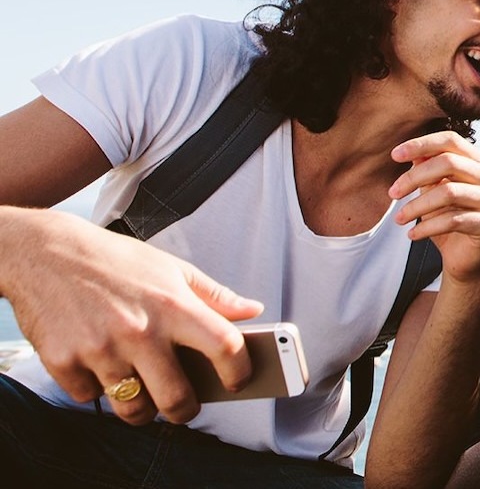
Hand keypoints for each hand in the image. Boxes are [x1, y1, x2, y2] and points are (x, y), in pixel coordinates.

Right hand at [3, 210, 262, 424]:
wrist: (44, 252)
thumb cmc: (113, 261)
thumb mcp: (170, 268)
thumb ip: (214, 294)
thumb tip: (253, 310)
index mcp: (173, 305)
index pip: (225, 348)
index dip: (240, 372)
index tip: (238, 381)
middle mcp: (139, 330)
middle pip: (178, 399)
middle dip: (186, 410)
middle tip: (183, 403)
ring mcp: (100, 349)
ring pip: (134, 409)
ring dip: (141, 408)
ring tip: (141, 390)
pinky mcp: (63, 361)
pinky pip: (90, 398)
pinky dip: (95, 390)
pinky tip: (98, 366)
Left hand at [389, 131, 479, 288]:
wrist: (466, 257)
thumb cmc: (449, 219)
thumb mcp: (434, 191)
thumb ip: (427, 171)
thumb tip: (411, 152)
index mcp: (478, 162)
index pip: (451, 141)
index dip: (422, 144)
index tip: (395, 155)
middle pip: (448, 163)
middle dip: (414, 177)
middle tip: (393, 193)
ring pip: (448, 192)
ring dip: (417, 206)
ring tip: (399, 219)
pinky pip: (452, 220)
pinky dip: (427, 227)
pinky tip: (412, 235)